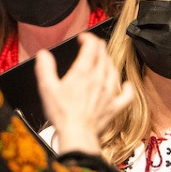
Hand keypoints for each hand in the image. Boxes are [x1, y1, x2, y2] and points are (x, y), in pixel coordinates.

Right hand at [41, 35, 134, 156]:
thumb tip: (43, 54)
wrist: (77, 134)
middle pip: (103, 56)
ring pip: (113, 71)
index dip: (88, 38)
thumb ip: (45, 68)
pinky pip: (126, 95)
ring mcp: (109, 93)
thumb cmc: (62, 113)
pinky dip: (127, 88)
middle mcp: (99, 79)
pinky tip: (126, 85)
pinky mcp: (114, 107)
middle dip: (98, 48)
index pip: (91, 46)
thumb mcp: (47, 88)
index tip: (82, 38)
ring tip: (103, 61)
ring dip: (108, 63)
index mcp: (83, 72)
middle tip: (92, 47)